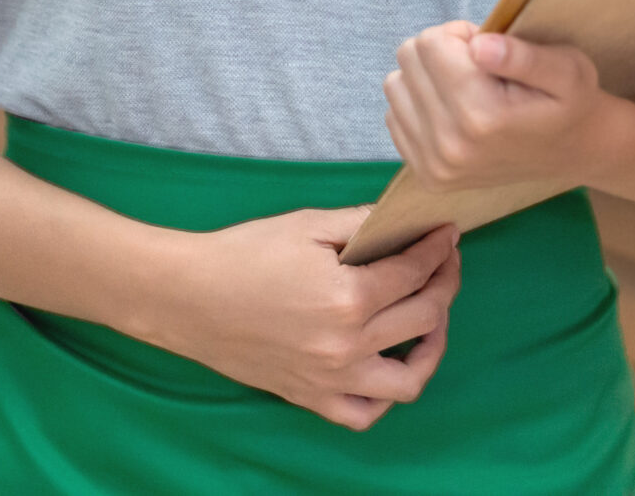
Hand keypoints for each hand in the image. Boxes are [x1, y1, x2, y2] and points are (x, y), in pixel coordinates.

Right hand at [145, 210, 460, 429]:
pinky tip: (388, 364)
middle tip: (445, 262)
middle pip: (425, 318)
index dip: (439, 249)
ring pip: (410, 379)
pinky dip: (386, 396)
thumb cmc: (242, 254)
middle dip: (445, 283)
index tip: (447, 234)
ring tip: (431, 320)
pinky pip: (366, 414)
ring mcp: (331, 379)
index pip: (415, 272)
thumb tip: (405, 221)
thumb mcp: (306, 225)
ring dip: (432, 347)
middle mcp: (347, 345)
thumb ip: (362, 223)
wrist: (187, 297)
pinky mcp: (311, 398)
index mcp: (348, 297)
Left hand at [384, 20, 617, 192]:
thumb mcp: (567, 68)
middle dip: (442, 52)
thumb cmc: (569, 101)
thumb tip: (478, 46)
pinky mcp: (427, 176)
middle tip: (481, 69)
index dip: (461, 34)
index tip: (489, 50)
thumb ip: (523, 55)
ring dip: (428, 78)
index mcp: (482, 116)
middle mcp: (451, 146)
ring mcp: (435, 166)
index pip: (431, 42)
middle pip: (409, 58)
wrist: (573, 151)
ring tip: (468, 89)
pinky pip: (394, 116)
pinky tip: (455, 112)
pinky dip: (420, 105)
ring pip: (395, 85)